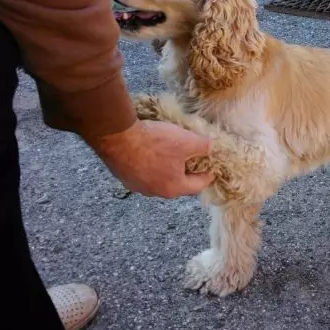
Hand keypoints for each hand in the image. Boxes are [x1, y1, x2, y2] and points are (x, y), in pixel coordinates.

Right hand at [87, 120, 213, 197]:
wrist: (117, 138)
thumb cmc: (154, 142)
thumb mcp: (186, 141)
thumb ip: (203, 146)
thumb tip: (210, 147)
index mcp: (173, 188)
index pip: (197, 186)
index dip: (207, 175)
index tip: (212, 168)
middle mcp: (155, 192)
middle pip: (178, 184)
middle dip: (186, 172)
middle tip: (192, 159)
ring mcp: (137, 186)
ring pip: (159, 179)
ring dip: (167, 168)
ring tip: (170, 153)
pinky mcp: (124, 177)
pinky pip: (144, 172)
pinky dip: (151, 164)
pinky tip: (150, 151)